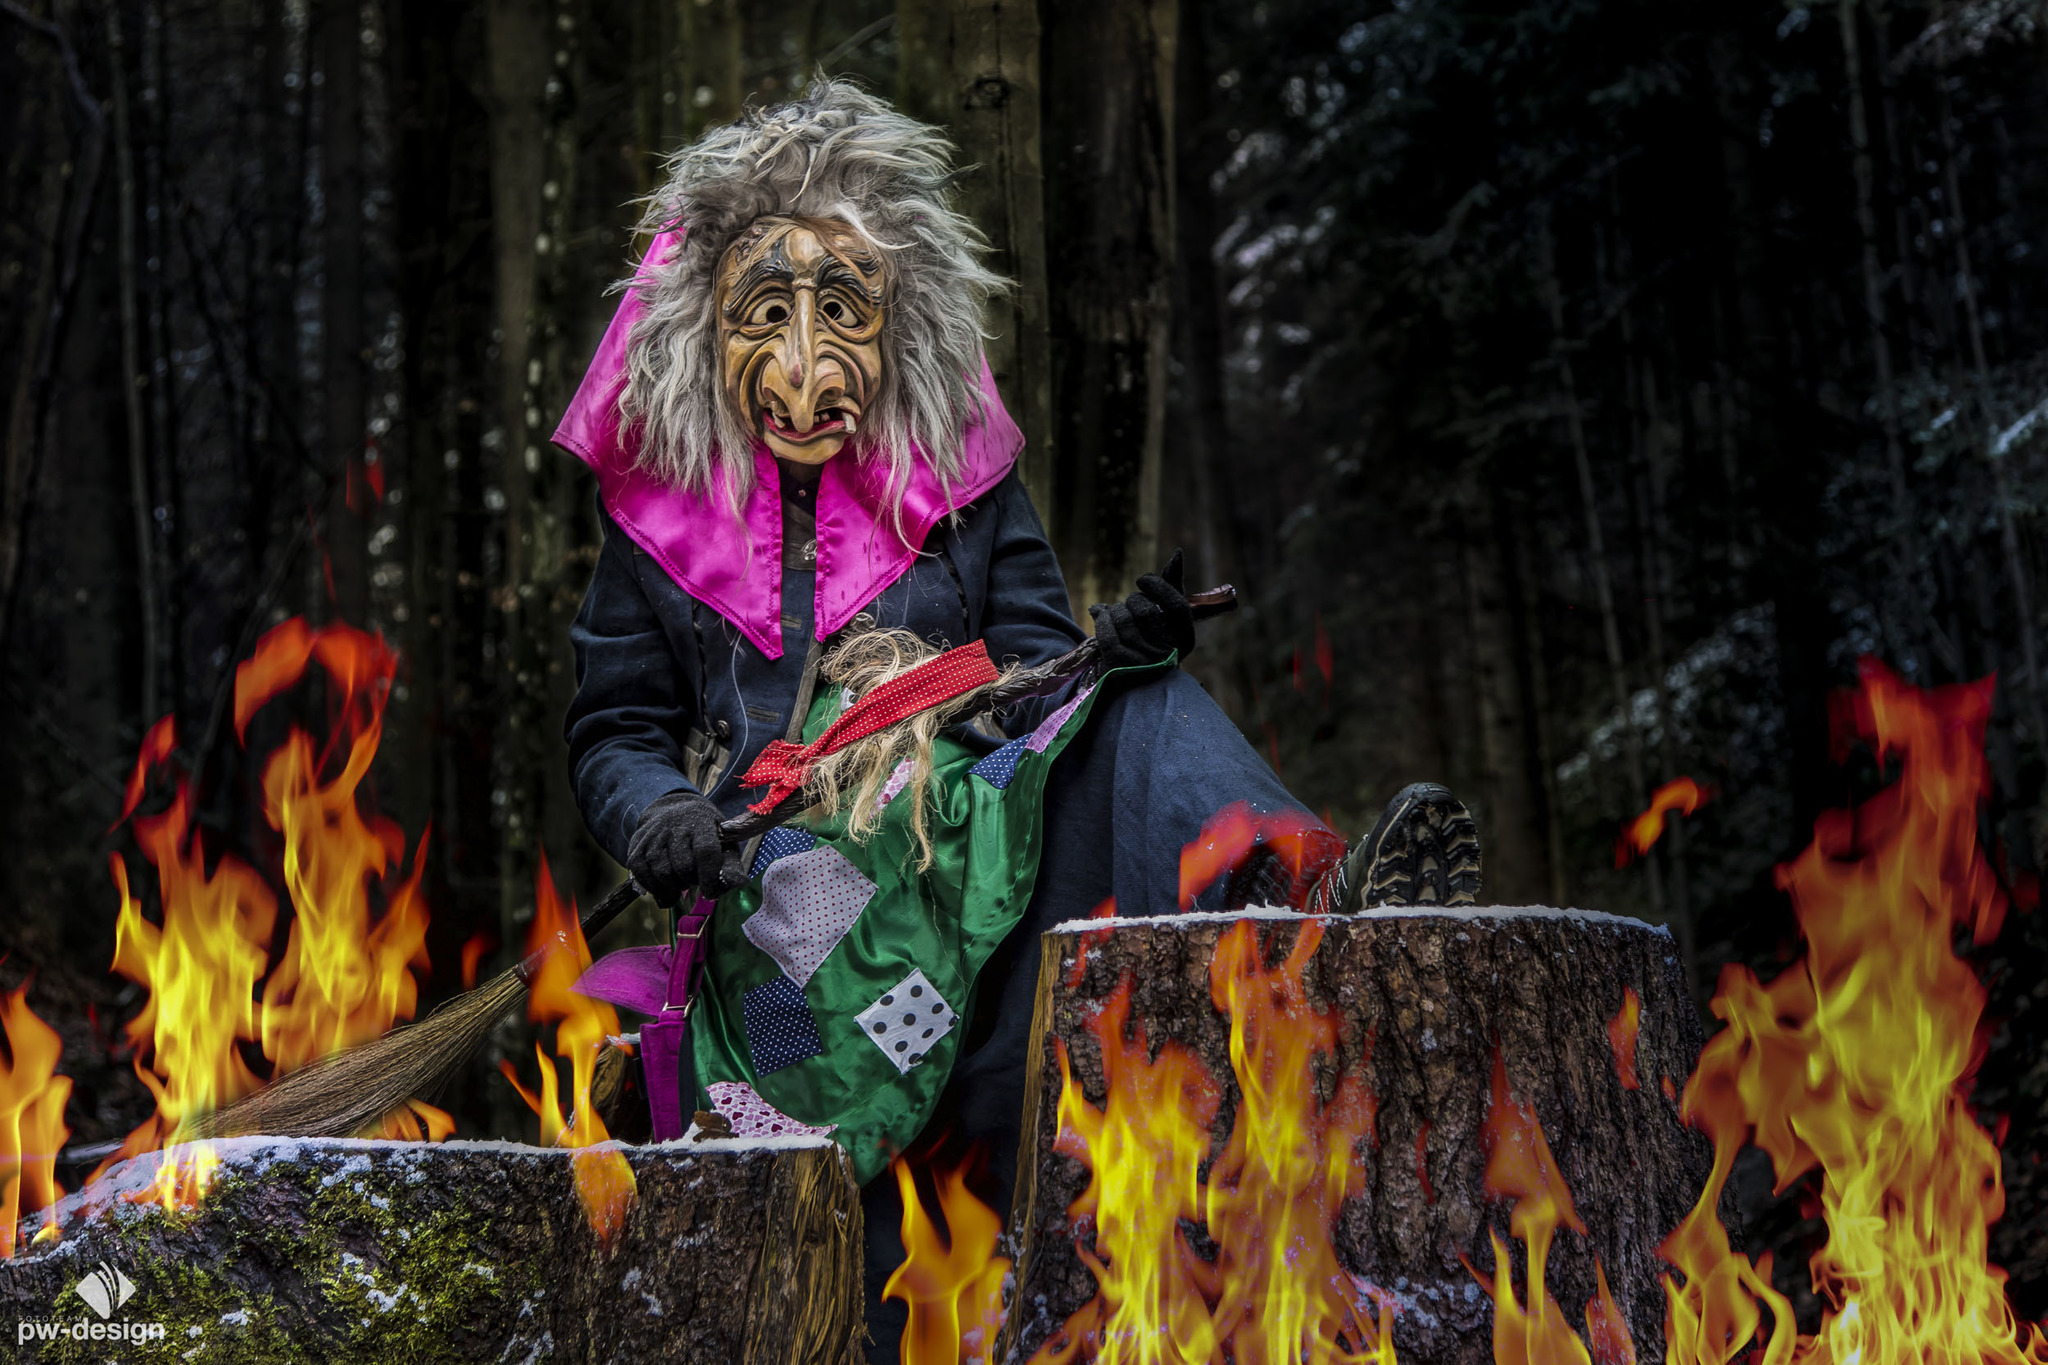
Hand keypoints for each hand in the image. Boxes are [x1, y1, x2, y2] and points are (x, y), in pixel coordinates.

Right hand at [626, 791, 743, 905]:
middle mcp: (674, 825)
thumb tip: (739, 883)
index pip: (706, 851)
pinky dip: (655, 889)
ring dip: (674, 888)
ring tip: (681, 881)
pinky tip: (665, 888)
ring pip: (661, 873)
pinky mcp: (636, 846)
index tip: (712, 893)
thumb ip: (731, 864)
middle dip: (692, 881)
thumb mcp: (724, 842)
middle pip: (683, 866)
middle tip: (695, 879)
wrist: (671, 811)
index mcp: (701, 820)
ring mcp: (653, 835)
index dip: (709, 877)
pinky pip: (642, 875)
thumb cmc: (705, 833)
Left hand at [1088, 549, 1195, 668]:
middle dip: (1131, 601)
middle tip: (1128, 605)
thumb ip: (1171, 586)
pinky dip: (1101, 620)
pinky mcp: (1119, 669)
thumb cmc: (1152, 639)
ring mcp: (1143, 664)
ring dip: (1113, 610)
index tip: (1142, 580)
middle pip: (1145, 611)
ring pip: (1123, 620)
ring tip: (1113, 613)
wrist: (1131, 680)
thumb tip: (1178, 553)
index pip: (1176, 606)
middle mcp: (1167, 654)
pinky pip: (1107, 635)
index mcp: (1184, 639)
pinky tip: (1100, 617)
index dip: (1158, 587)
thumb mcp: (1166, 616)